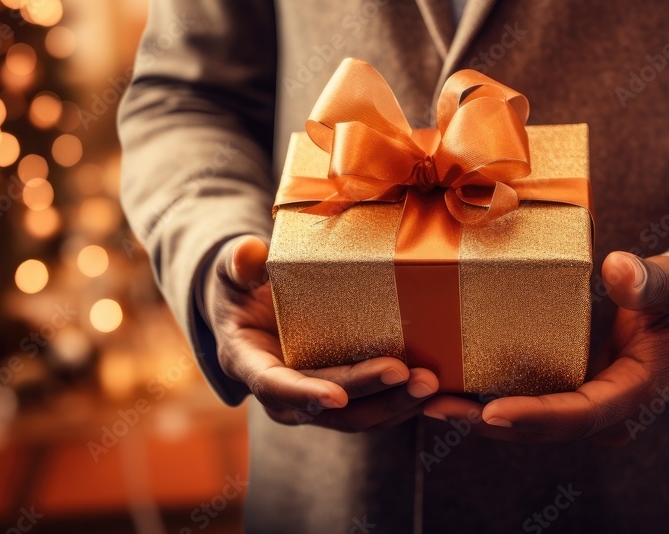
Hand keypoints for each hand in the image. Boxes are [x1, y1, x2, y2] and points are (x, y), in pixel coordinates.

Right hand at [205, 236, 438, 431]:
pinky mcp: (342, 395)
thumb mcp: (232, 270)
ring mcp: (314, 398)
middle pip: (329, 405)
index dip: (304, 395)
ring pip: (358, 415)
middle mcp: (282, 393)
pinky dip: (404, 402)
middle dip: (370, 393)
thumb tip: (250, 253)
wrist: (252, 309)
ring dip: (395, 403)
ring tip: (430, 382)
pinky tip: (435, 389)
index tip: (338, 395)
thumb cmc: (241, 287)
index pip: (275, 387)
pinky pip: (374, 407)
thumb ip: (239, 263)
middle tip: (407, 375)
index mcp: (249, 364)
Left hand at [422, 252, 668, 442]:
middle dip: (487, 421)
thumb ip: (649, 282)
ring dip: (477, 415)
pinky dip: (487, 399)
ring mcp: (585, 410)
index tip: (490, 411)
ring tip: (426, 399)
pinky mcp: (568, 396)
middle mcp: (606, 415)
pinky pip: (526, 405)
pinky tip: (446, 385)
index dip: (535, 415)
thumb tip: (619, 268)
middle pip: (542, 427)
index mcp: (634, 396)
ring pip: (528, 422)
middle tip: (434, 406)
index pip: (580, 413)